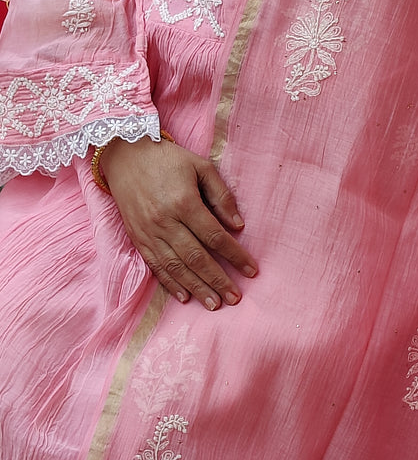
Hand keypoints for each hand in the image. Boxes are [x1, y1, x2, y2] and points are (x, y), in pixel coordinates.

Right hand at [101, 136, 256, 308]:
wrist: (124, 155)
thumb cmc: (168, 159)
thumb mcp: (200, 167)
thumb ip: (221, 196)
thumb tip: (238, 226)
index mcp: (184, 202)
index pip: (215, 236)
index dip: (235, 256)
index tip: (252, 271)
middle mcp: (165, 221)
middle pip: (196, 257)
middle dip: (218, 280)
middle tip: (235, 298)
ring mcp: (149, 232)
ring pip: (176, 267)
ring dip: (197, 288)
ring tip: (214, 304)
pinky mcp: (137, 238)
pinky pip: (155, 266)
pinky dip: (170, 283)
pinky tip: (185, 297)